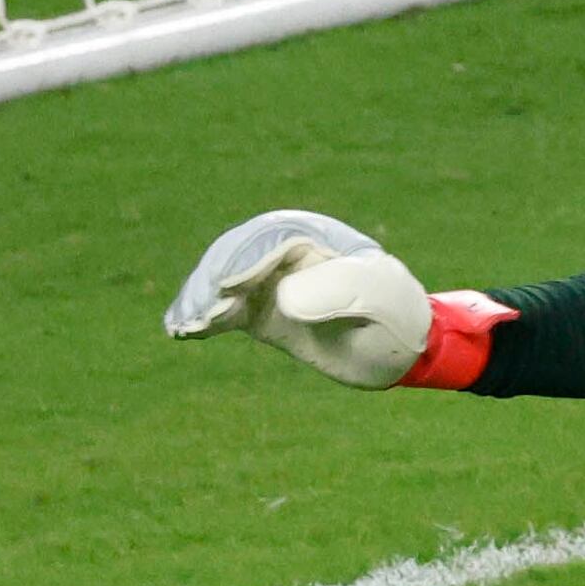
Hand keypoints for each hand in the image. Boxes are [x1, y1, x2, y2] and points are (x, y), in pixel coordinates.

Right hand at [165, 209, 433, 386]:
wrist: (403, 348)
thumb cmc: (397, 316)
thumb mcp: (377, 300)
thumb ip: (337, 290)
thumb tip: (283, 296)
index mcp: (316, 237)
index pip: (270, 240)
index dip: (246, 262)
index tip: (228, 289)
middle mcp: (286, 254)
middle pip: (236, 256)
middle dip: (212, 280)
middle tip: (199, 311)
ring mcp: (271, 281)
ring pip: (223, 282)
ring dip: (201, 301)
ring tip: (184, 326)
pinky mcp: (261, 310)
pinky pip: (226, 310)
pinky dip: (204, 319)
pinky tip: (182, 333)